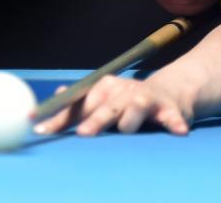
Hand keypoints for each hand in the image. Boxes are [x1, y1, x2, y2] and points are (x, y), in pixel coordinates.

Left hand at [33, 75, 193, 136]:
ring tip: (126, 128)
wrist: (170, 92)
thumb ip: (78, 106)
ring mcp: (148, 98)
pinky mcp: (170, 109)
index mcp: (105, 88)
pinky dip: (174, 122)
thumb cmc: (128, 101)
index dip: (61, 117)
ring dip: (131, 119)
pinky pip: (171, 116)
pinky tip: (178, 131)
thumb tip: (54, 98)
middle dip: (95, 120)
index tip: (43, 129)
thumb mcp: (103, 100)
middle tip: (83, 133)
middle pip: (107, 107)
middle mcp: (125, 90)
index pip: (80, 102)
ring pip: (137, 108)